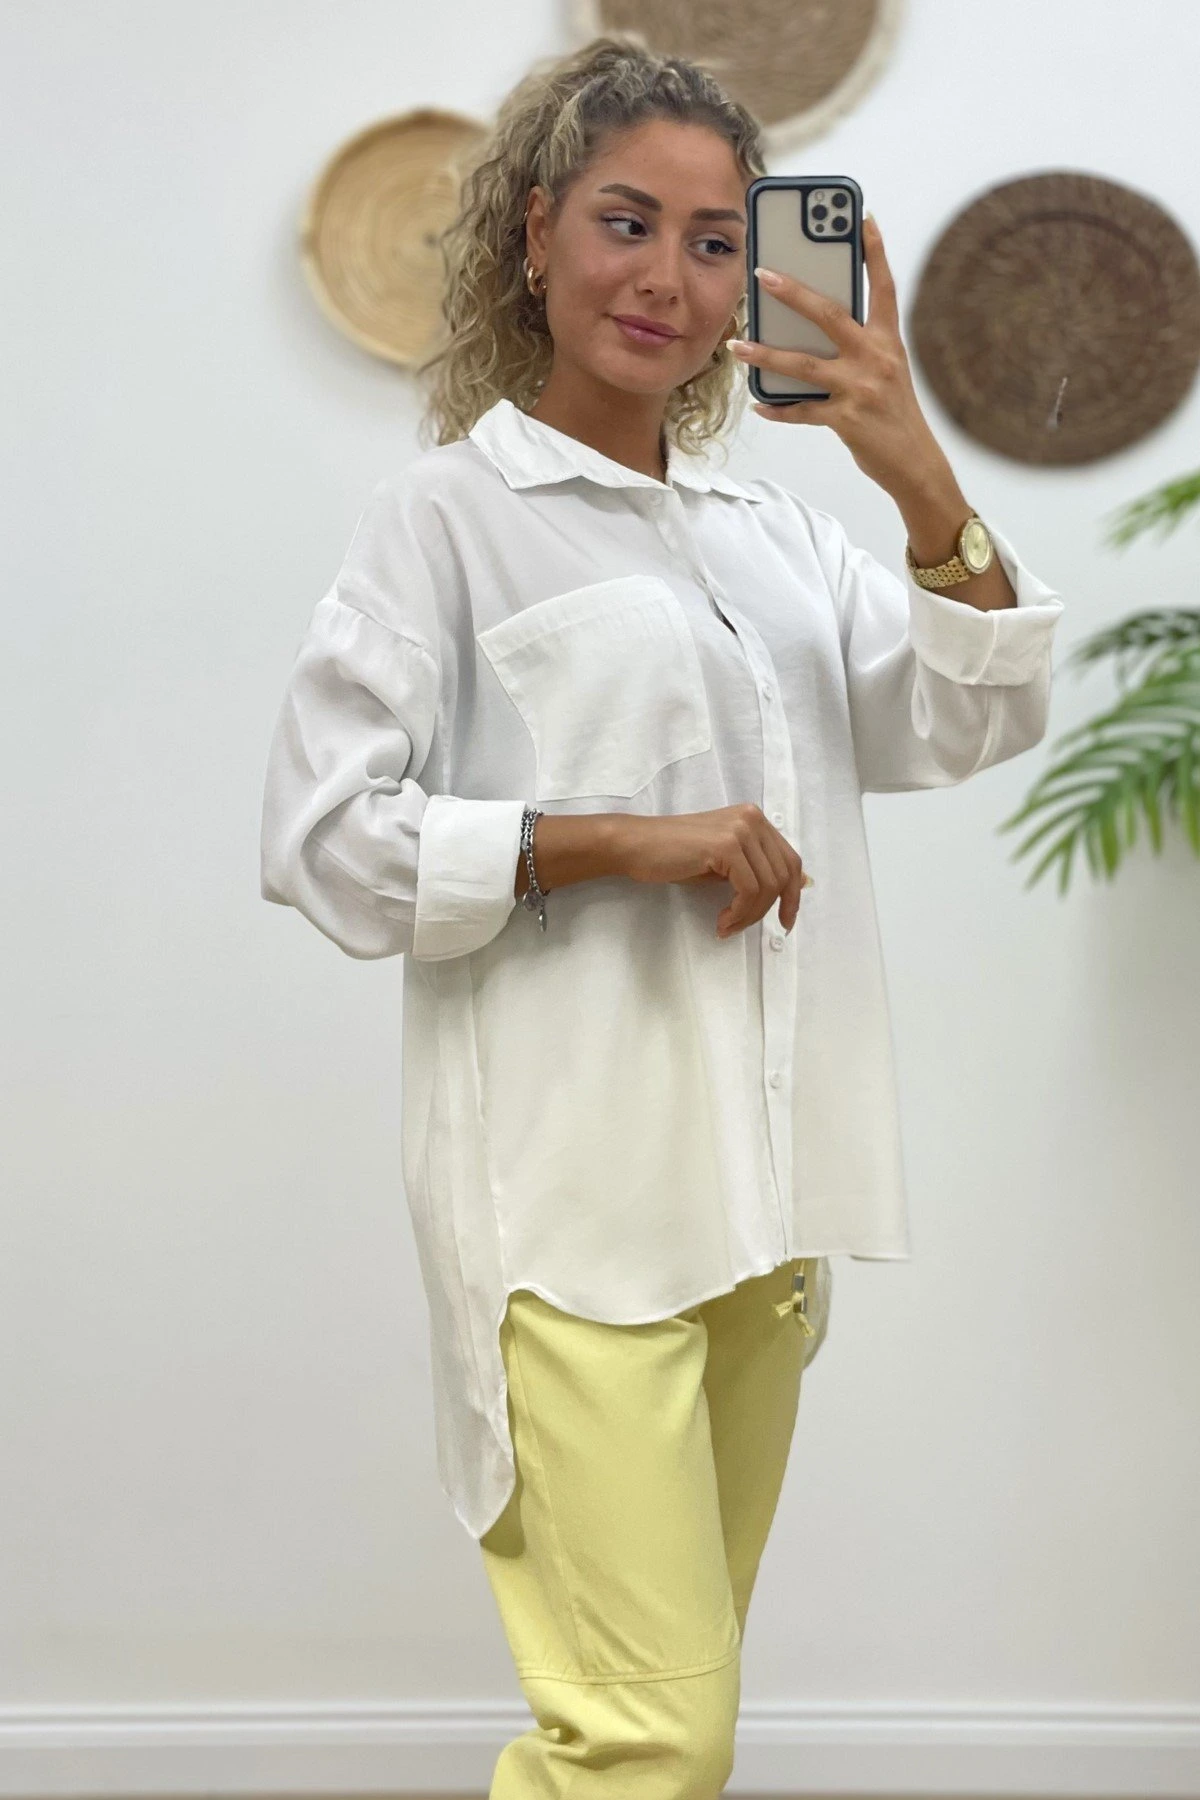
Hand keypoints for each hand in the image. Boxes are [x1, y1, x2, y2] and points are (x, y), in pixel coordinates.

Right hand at [615, 804, 813, 937]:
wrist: (636, 846)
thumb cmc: (675, 856)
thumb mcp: (725, 861)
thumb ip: (754, 868)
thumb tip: (791, 889)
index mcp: (755, 819)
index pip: (791, 860)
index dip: (793, 895)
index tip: (785, 921)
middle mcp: (753, 819)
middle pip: (784, 874)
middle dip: (769, 910)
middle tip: (743, 928)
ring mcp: (741, 829)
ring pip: (768, 886)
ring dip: (749, 915)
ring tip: (726, 925)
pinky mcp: (725, 845)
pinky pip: (748, 890)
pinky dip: (739, 912)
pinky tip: (721, 920)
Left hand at [729, 216, 950, 498]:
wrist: (916, 464)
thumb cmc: (894, 414)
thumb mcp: (887, 371)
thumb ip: (858, 346)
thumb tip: (810, 329)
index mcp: (889, 341)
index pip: (883, 287)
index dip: (874, 251)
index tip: (862, 217)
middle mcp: (876, 358)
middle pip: (830, 314)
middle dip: (793, 292)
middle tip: (762, 274)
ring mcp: (861, 389)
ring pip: (804, 364)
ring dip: (766, 355)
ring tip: (737, 346)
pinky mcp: (847, 419)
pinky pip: (802, 411)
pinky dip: (778, 407)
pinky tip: (759, 403)